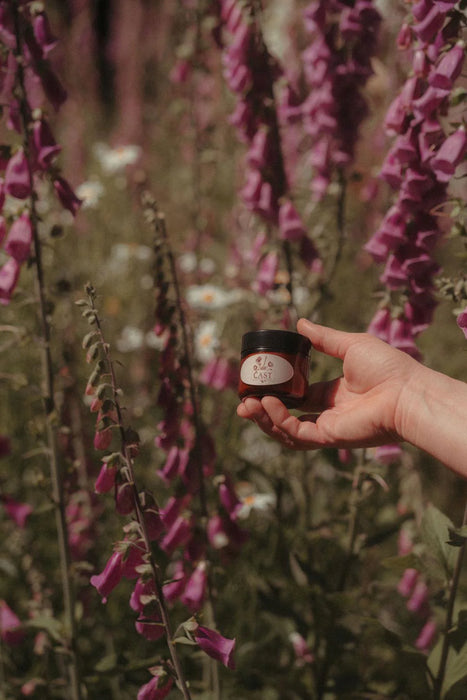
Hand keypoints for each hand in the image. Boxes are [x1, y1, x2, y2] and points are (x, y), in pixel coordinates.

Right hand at [237, 319, 423, 450]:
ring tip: (246, 404)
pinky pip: (296, 434)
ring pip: (286, 430)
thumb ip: (324, 338)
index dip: (276, 393)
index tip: (257, 383)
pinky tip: (267, 403)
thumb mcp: (349, 344)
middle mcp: (329, 413)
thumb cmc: (386, 367)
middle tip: (242, 401)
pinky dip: (279, 420)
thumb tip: (300, 323)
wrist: (406, 390)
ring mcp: (328, 427)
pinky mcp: (329, 437)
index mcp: (334, 394)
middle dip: (262, 410)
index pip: (298, 397)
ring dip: (264, 419)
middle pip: (287, 416)